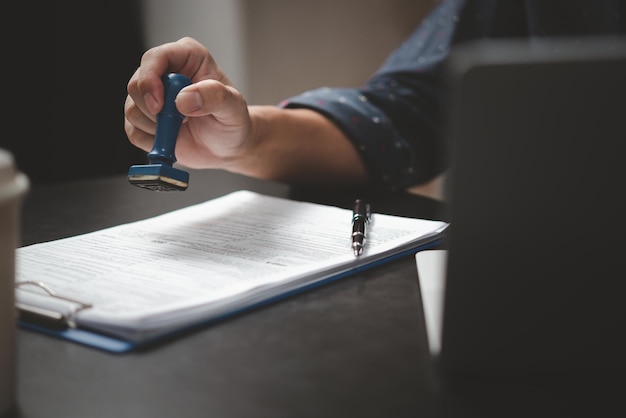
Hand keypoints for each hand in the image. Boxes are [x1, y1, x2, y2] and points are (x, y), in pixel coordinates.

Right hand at [124, 37, 254, 169]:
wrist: (228, 146)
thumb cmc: (233, 121)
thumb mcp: (234, 107)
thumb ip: (214, 97)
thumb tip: (184, 99)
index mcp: (187, 56)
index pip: (155, 58)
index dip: (150, 80)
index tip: (160, 106)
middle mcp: (164, 71)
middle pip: (136, 84)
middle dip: (155, 111)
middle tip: (183, 122)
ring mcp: (152, 95)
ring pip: (132, 109)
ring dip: (156, 128)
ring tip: (182, 128)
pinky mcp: (144, 118)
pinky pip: (133, 131)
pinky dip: (151, 141)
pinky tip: (173, 139)